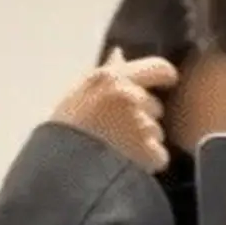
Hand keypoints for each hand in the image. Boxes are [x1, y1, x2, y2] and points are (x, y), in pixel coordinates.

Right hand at [50, 48, 177, 172]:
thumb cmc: (65, 132)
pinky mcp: (149, 152)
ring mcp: (141, 125)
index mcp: (112, 79)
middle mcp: (130, 98)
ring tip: (116, 149)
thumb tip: (119, 53)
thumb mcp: (78, 94)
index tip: (166, 82)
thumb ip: (105, 73)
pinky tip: (125, 164)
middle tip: (116, 131)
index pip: (159, 68)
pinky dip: (148, 163)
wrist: (59, 170)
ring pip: (157, 132)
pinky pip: (159, 156)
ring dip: (144, 141)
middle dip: (143, 118)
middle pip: (156, 106)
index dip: (164, 76)